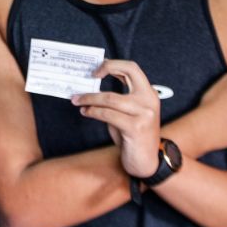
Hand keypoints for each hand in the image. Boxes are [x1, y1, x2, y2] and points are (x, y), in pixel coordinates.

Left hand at [72, 59, 160, 177]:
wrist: (147, 162)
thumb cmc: (134, 136)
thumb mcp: (128, 113)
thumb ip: (117, 98)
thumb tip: (93, 85)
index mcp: (149, 93)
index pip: (132, 68)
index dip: (114, 64)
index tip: (98, 70)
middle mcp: (149, 100)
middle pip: (127, 72)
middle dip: (106, 68)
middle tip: (88, 75)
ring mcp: (144, 113)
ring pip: (110, 97)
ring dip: (89, 98)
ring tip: (77, 100)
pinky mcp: (135, 127)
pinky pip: (107, 114)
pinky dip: (92, 111)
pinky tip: (85, 112)